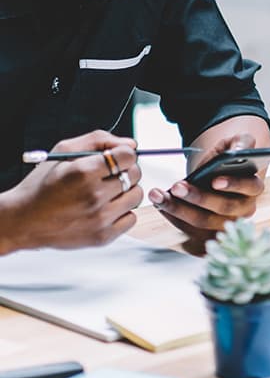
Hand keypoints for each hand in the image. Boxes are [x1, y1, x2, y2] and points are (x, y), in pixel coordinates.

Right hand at [2, 131, 141, 251]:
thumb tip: (131, 145)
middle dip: (124, 171)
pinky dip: (122, 213)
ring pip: (136, 196)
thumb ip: (99, 140)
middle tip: (107, 176)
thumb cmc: (43, 184)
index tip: (114, 159)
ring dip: (125, 192)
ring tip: (105, 193)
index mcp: (83, 173)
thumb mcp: (64, 151)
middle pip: (135, 174)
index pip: (128, 156)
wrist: (24, 220)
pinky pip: (131, 218)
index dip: (123, 154)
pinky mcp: (102, 237)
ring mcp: (99, 219)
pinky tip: (104, 209)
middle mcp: (93, 196)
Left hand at [149, 132, 264, 238]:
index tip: (215, 180)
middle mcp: (243, 209)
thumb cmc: (229, 158)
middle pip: (222, 207)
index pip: (248, 187)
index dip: (233, 184)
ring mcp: (225, 222)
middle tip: (177, 186)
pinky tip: (160, 203)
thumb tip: (238, 151)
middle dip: (198, 197)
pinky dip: (173, 217)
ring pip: (203, 221)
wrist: (220, 172)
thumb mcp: (237, 144)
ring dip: (179, 209)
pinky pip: (189, 229)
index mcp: (254, 187)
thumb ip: (242, 142)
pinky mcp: (208, 231)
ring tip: (158, 195)